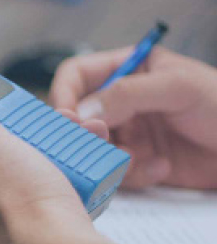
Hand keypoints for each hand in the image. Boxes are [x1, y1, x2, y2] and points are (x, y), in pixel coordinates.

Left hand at [0, 39, 100, 243]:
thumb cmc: (23, 213)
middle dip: (2, 128)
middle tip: (19, 113)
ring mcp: (0, 230)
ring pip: (11, 171)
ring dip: (35, 145)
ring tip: (57, 131)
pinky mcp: (36, 234)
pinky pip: (40, 191)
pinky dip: (57, 169)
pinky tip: (74, 158)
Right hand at [50, 46, 216, 189]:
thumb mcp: (179, 87)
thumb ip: (127, 94)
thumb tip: (82, 112)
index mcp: (127, 69)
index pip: (76, 75)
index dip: (65, 95)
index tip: (68, 118)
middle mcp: (121, 100)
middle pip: (77, 116)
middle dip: (88, 133)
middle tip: (103, 143)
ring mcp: (129, 132)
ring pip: (91, 147)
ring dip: (112, 157)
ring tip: (142, 159)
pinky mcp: (138, 161)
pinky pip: (113, 171)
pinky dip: (132, 174)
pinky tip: (162, 168)